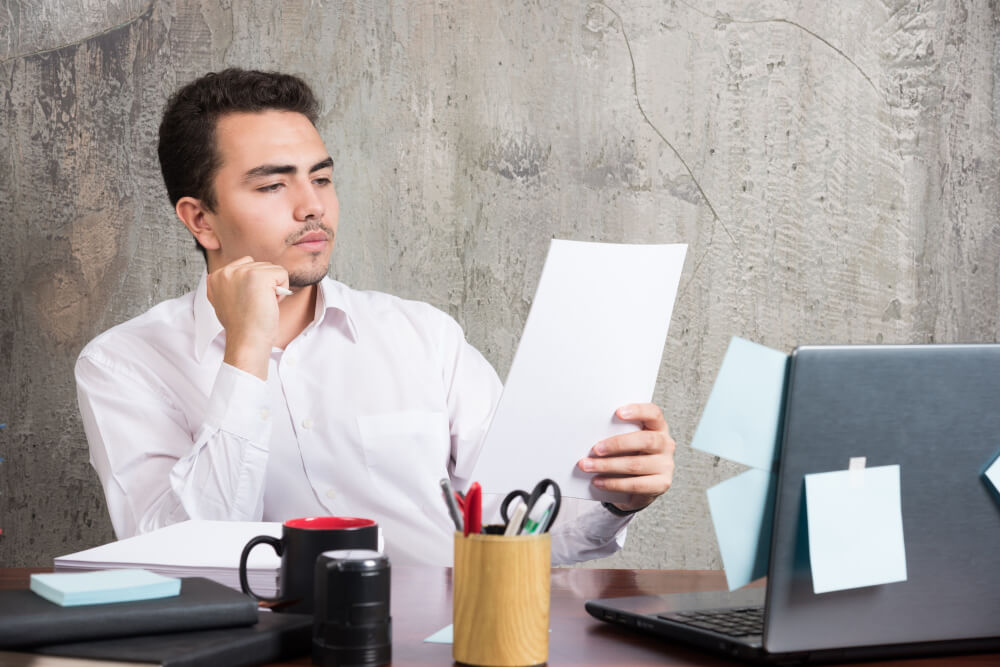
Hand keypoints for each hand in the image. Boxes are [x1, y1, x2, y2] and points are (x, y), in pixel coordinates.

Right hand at [207, 256, 289, 378]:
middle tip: (255, 305)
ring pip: (272, 269)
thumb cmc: (241, 326)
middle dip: (264, 285)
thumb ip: (231, 285)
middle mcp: (226, 271)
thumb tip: (245, 279)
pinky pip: (282, 273)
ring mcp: (242, 272)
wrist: (246, 341)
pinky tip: (270, 302)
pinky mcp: (258, 275)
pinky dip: (283, 288)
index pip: (246, 264)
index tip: (246, 302)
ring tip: (261, 304)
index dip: (253, 284)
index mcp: (216, 277)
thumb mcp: (225, 301)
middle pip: (260, 265)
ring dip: (273, 287)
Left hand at [577, 403, 675, 511]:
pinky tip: (599, 481)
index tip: (618, 412)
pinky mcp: (662, 484)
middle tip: (595, 449)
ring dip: (607, 466)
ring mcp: (666, 465)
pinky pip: (635, 484)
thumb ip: (618, 433)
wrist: (642, 485)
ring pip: (636, 464)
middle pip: (645, 440)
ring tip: (588, 466)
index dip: (638, 411)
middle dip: (617, 444)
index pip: (654, 414)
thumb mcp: (627, 441)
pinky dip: (613, 483)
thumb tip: (591, 434)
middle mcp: (665, 444)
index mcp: (658, 427)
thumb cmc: (630, 455)